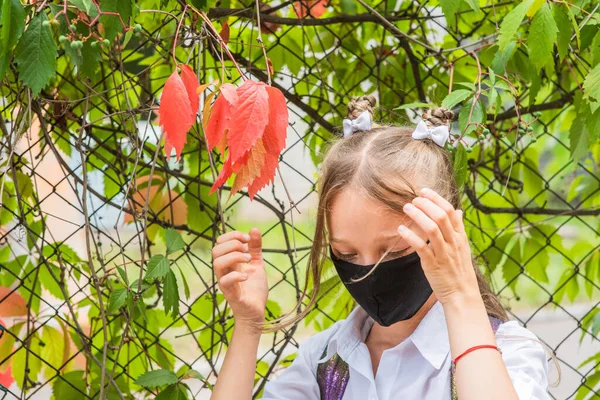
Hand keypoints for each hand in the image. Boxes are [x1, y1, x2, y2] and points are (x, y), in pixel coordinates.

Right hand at [212, 228, 267, 327]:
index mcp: (228, 262)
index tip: (248, 239)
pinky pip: (225, 281)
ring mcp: (225, 282)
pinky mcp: (230, 294)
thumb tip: (254, 229)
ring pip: (217, 263)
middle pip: (216, 250)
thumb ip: (255, 247)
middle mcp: (224, 271)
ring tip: (249, 261)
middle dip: (233, 244)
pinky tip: (247, 276)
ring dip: (235, 257)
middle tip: (248, 251)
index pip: (220, 242)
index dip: (232, 236)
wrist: (257, 311)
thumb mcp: (257, 263)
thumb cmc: (254, 289)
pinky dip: (237, 275)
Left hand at [397, 188, 479, 305]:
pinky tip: (401, 229)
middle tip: (413, 199)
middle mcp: (453, 243)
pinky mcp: (433, 265)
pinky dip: (410, 236)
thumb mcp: (463, 247)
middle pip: (441, 217)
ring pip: (432, 229)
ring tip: (407, 208)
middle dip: (426, 204)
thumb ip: (458, 229)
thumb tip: (458, 211)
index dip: (436, 199)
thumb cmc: (459, 271)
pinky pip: (421, 247)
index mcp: (460, 237)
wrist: (462, 296)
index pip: (451, 211)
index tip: (424, 191)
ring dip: (418, 216)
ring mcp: (444, 253)